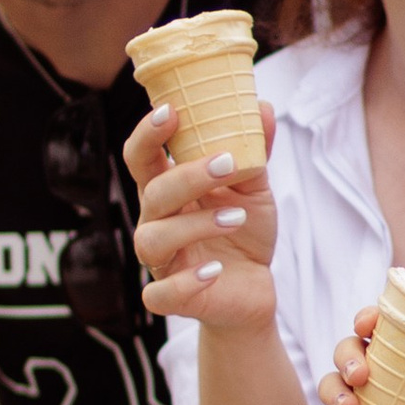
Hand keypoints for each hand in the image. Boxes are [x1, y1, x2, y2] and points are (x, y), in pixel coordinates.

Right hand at [124, 98, 281, 332]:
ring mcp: (161, 261)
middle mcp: (156, 222)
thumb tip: (262, 107)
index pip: (142, 157)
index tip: (171, 110)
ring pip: (154, 238)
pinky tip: (214, 271)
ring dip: (196, 224)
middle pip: (152, 193)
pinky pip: (160, 293)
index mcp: (168, 190)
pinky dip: (186, 281)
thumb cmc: (244, 232)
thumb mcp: (254, 189)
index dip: (148, 133)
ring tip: (237, 217)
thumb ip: (253, 151)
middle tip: (226, 162)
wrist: (253, 288)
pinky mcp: (172, 297)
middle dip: (187, 175)